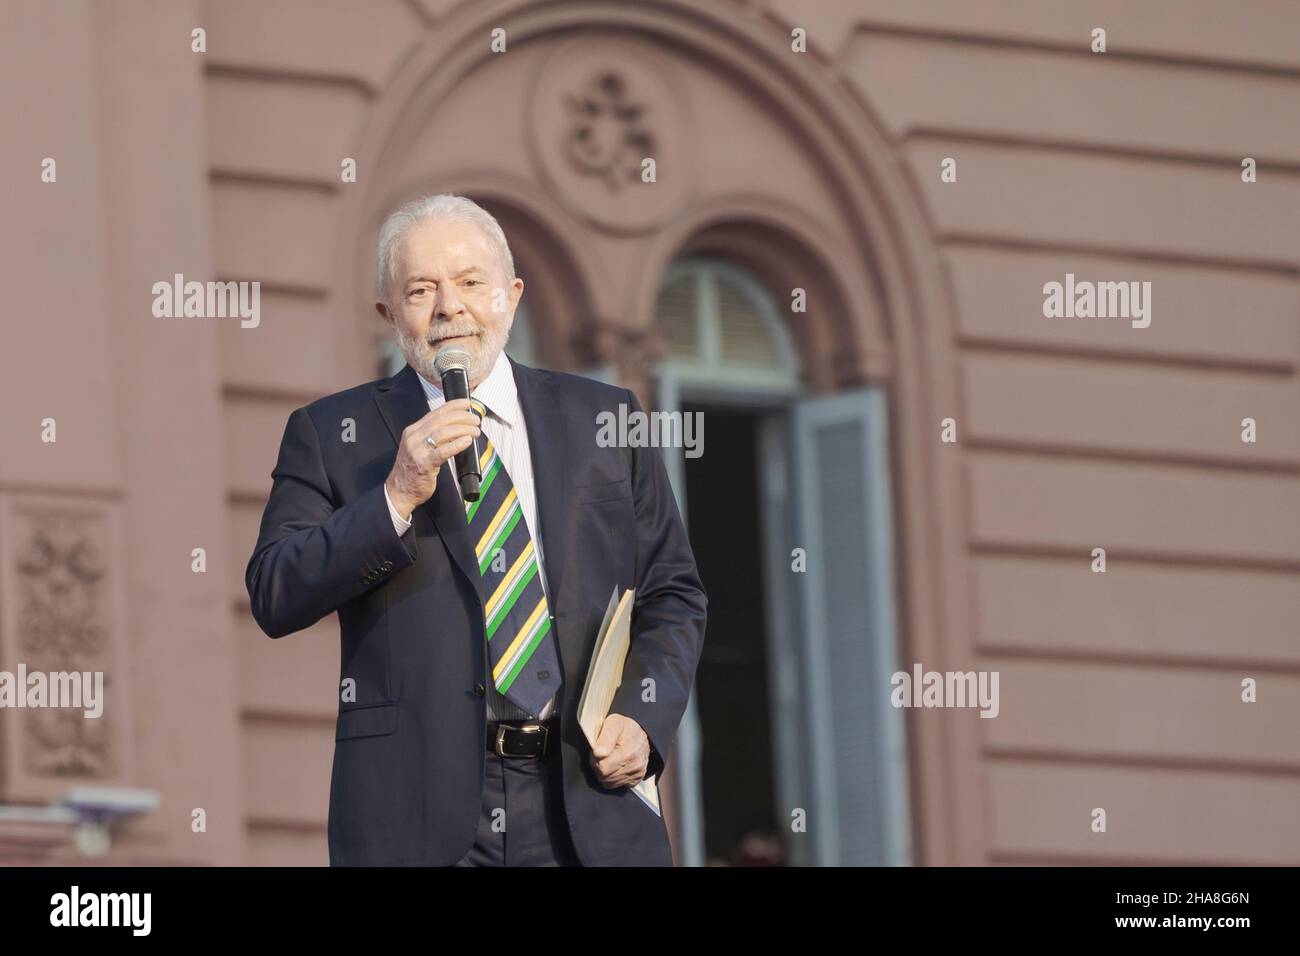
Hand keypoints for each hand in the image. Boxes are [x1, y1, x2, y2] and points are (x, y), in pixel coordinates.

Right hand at [385, 398, 480, 517]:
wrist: (399, 491)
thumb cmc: (413, 470)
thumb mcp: (419, 447)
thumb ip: (433, 437)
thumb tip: (457, 428)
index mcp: (413, 431)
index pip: (435, 413)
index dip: (453, 406)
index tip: (467, 404)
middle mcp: (414, 438)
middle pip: (441, 420)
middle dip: (462, 417)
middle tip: (476, 419)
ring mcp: (417, 451)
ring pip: (443, 432)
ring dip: (463, 429)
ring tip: (475, 431)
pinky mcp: (424, 465)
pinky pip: (442, 451)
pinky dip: (457, 444)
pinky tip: (467, 441)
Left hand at [589, 713, 649, 787]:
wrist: (641, 732)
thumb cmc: (625, 727)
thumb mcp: (613, 723)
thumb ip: (605, 737)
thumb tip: (598, 753)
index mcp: (627, 751)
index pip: (602, 768)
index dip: (595, 760)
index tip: (598, 751)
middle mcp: (635, 763)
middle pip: (605, 777)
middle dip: (599, 767)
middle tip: (603, 755)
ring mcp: (637, 772)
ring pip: (610, 783)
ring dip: (606, 773)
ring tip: (609, 759)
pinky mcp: (638, 778)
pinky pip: (618, 785)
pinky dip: (614, 778)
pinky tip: (616, 766)